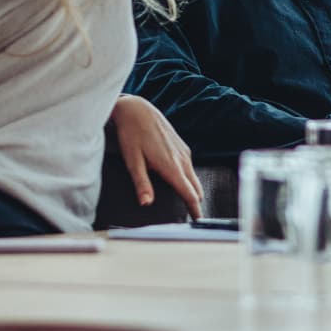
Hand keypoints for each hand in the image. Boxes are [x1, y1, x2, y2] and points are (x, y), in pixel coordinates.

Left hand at [109, 95, 202, 217]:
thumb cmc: (132, 135)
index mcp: (171, 166)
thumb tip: (147, 203)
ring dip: (193, 191)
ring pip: (194, 178)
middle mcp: (182, 159)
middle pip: (196, 188)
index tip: (198, 221)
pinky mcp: (182, 147)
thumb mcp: (133, 161)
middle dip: (195, 203)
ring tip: (188, 203)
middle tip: (192, 217)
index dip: (195, 209)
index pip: (189, 193)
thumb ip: (142, 184)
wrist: (138, 110)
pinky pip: (190, 168)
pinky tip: (181, 182)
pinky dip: (189, 179)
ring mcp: (184, 152)